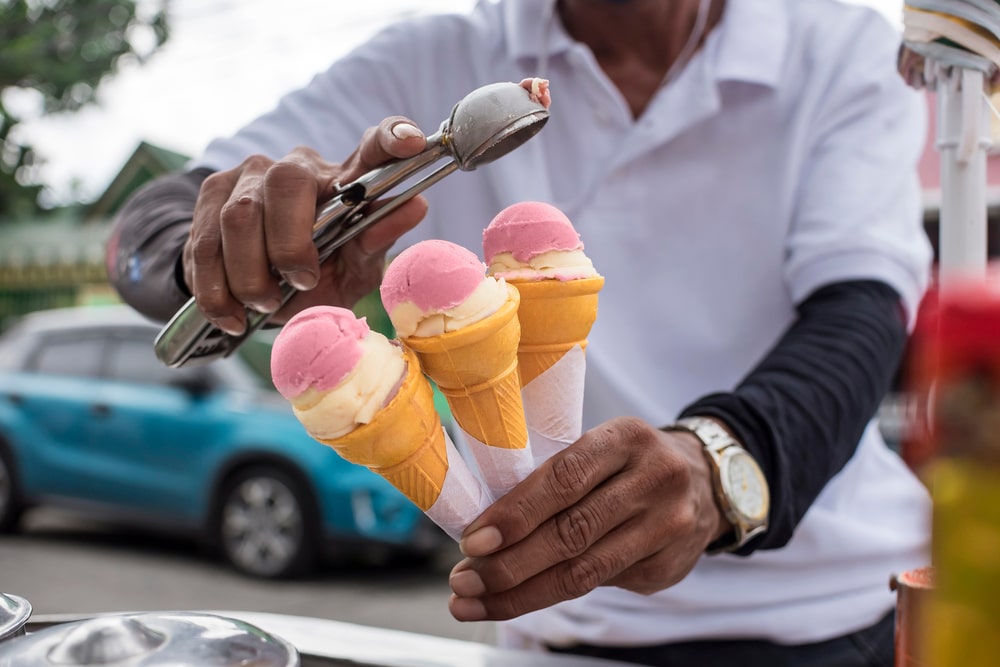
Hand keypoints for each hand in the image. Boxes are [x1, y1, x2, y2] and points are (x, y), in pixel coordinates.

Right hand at [184, 118, 428, 334]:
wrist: (257, 291)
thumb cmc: (320, 273)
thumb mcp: (355, 268)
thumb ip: (378, 240)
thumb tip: (416, 205)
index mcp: (346, 179)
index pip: (373, 147)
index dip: (391, 138)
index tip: (414, 142)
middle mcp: (299, 166)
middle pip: (285, 183)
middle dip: (289, 244)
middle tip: (300, 283)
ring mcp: (249, 176)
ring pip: (237, 216)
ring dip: (251, 274)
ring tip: (266, 305)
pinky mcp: (210, 196)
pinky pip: (202, 242)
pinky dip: (217, 290)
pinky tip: (233, 316)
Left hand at [448, 417, 728, 620]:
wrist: (706, 481)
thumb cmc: (629, 463)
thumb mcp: (601, 448)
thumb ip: (555, 478)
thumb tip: (485, 529)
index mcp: (625, 438)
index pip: (563, 478)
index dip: (514, 514)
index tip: (472, 541)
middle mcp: (654, 480)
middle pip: (571, 533)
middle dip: (508, 565)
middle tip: (463, 581)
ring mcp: (668, 526)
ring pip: (584, 571)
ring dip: (521, 592)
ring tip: (476, 601)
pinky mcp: (670, 566)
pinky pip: (603, 585)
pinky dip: (555, 593)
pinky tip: (522, 596)